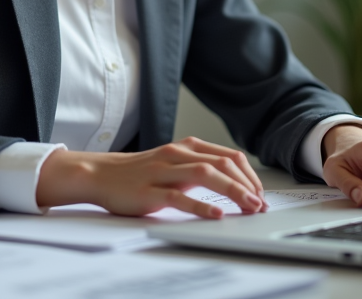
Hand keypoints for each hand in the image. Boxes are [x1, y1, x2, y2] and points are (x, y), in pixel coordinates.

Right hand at [35, 137, 264, 217]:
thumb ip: (199, 167)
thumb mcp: (174, 163)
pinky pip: (179, 197)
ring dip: (233, 191)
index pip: (229, 156)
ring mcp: (163, 171)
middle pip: (222, 164)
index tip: (260, 193)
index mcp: (186, 147)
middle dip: (247, 184)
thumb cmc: (139, 173)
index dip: (250, 175)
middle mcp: (177, 155)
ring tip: (249, 207)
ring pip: (205, 175)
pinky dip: (201, 205)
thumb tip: (235, 182)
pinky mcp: (150, 191)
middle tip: (260, 204)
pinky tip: (216, 214)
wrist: (101, 174)